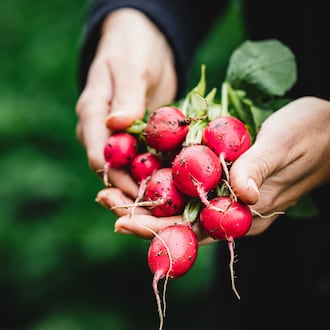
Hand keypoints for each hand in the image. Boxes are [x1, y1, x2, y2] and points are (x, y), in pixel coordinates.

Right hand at [75, 8, 176, 195]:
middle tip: (159, 207)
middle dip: (133, 190)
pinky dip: (159, 170)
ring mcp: (121, 136)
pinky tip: (177, 180)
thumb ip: (125, 97)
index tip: (140, 192)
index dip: (117, 178)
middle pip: (113, 170)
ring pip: (129, 169)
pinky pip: (146, 159)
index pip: (99, 156)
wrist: (145, 44)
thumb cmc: (134, 49)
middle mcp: (102, 132)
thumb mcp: (131, 68)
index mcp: (93, 116)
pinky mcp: (139, 137)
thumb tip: (116, 124)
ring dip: (147, 185)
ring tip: (171, 200)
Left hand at [97, 96, 329, 243]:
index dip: (157, 228)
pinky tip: (142, 175)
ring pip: (180, 203)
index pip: (194, 229)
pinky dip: (163, 182)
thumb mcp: (284, 144)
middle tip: (104, 202)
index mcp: (245, 213)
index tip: (122, 221)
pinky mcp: (224, 176)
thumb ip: (259, 169)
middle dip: (140, 214)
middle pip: (179, 219)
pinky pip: (189, 184)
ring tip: (111, 191)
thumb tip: (239, 195)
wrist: (326, 127)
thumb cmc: (310, 134)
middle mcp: (231, 209)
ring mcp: (226, 193)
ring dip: (146, 198)